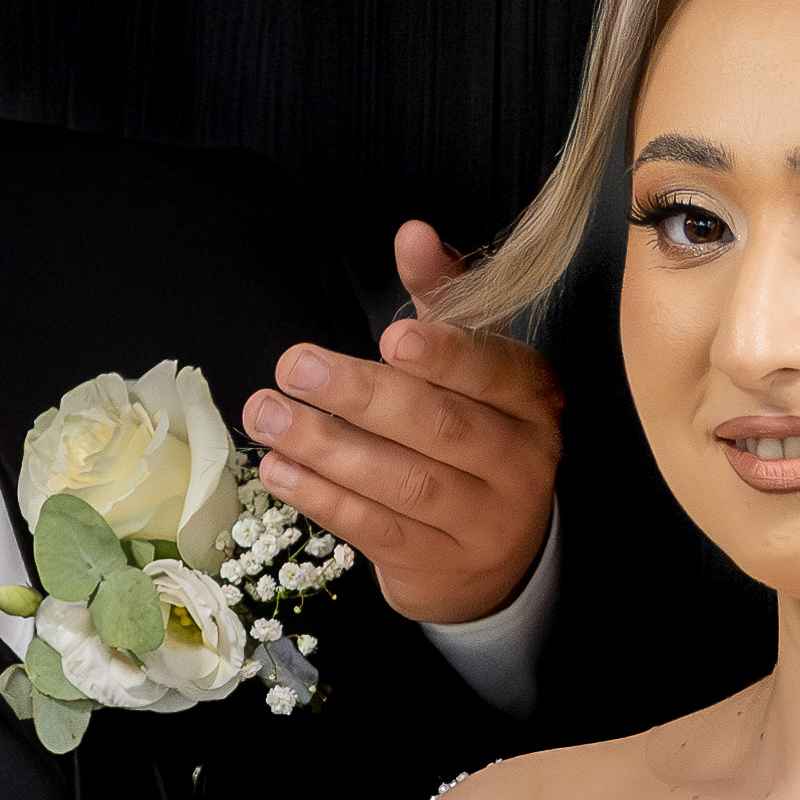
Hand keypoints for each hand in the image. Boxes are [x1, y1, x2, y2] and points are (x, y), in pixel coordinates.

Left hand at [244, 220, 564, 624]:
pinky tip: (279, 469)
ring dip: (327, 447)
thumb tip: (413, 233)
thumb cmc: (474, 438)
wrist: (496, 560)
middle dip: (362, 395)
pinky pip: (376, 530)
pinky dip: (323, 499)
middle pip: (441, 427)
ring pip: (404, 483)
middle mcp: (519, 463)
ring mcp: (481, 522)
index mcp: (531, 401)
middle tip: (294, 367)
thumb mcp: (471, 366)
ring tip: (267, 415)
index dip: (447, 355)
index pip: (496, 372)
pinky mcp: (437, 566)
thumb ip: (444, 299)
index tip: (391, 337)